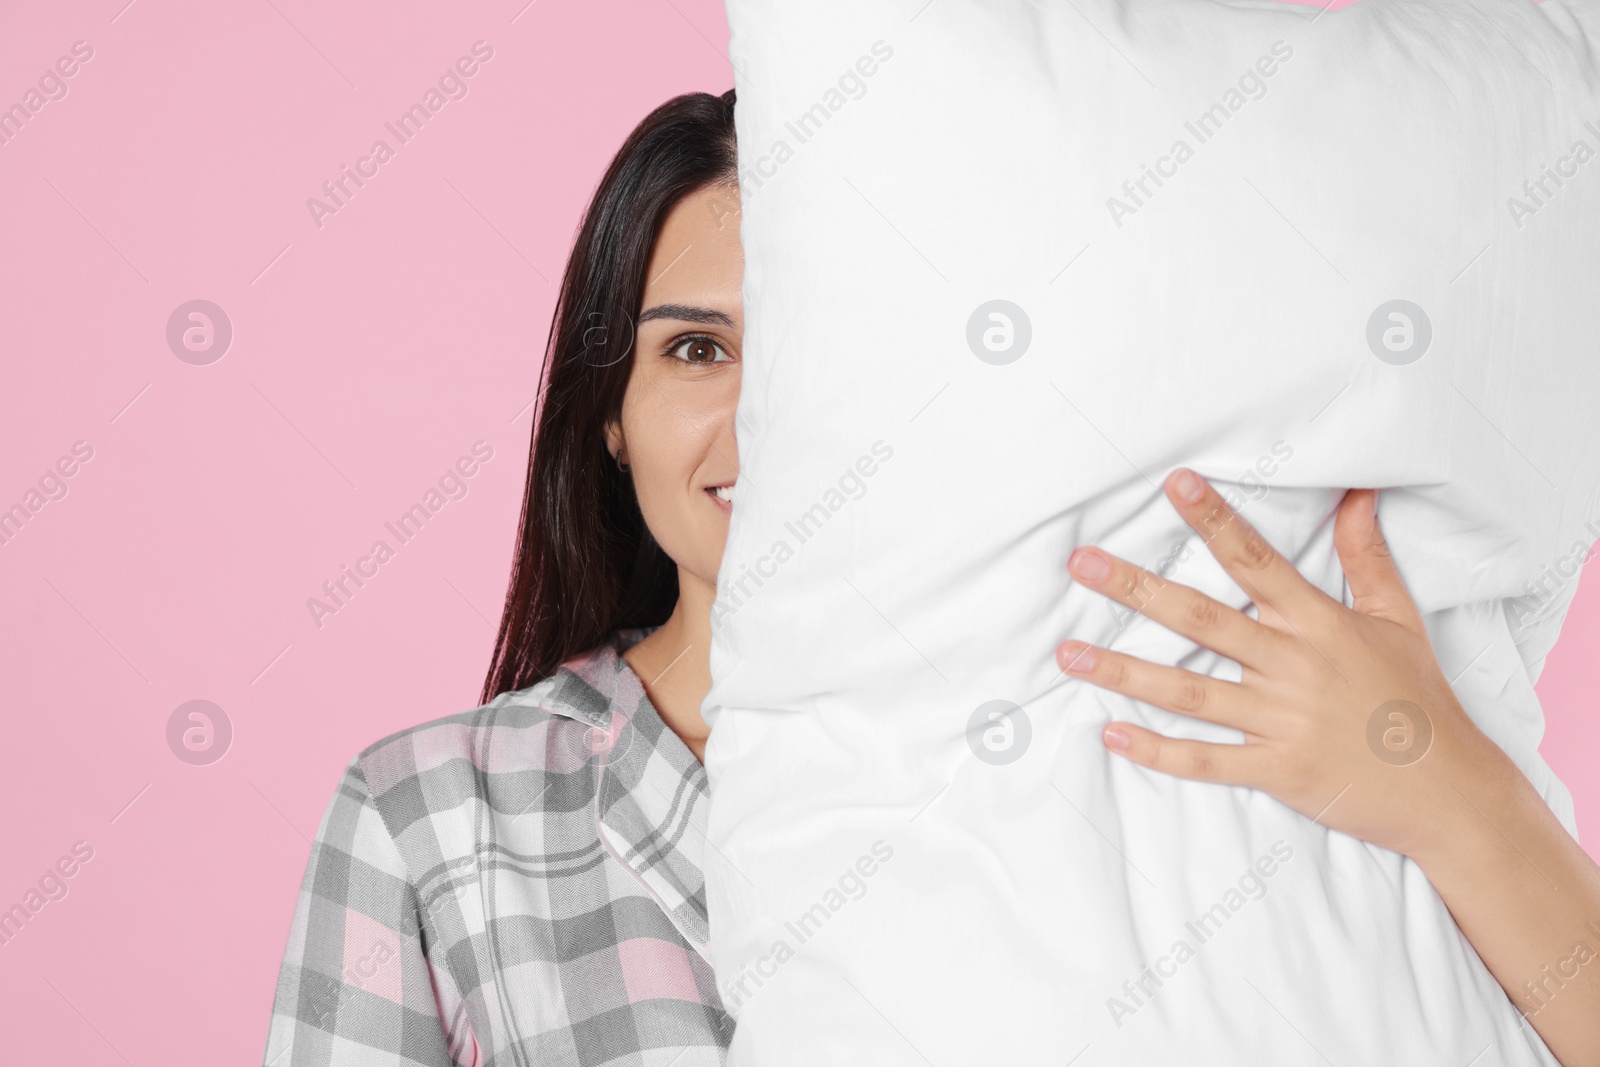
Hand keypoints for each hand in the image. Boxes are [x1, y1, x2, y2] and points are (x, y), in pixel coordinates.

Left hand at [1055, 468, 1516, 860]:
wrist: (1450, 790)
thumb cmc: (1419, 698)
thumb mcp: (1398, 618)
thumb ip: (1366, 556)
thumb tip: (1357, 493)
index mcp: (1318, 623)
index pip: (1256, 559)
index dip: (1214, 520)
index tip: (1174, 484)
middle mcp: (1294, 666)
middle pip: (1202, 620)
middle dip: (1137, 590)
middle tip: (1082, 564)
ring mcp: (1282, 722)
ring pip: (1190, 693)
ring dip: (1124, 674)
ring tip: (1067, 655)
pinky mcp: (1278, 771)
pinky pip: (1207, 761)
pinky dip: (1158, 752)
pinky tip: (1111, 734)